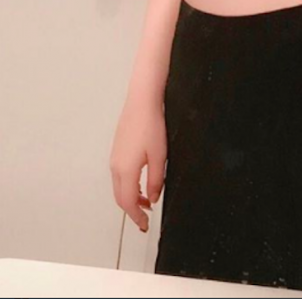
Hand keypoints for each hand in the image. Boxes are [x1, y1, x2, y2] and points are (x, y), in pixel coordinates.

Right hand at [109, 95, 165, 233]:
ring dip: (131, 198)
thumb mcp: (159, 156)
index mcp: (126, 171)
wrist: (141, 103)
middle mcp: (116, 167)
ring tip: (148, 201)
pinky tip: (142, 183)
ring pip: (119, 187)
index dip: (137, 217)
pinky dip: (129, 186)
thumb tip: (154, 197)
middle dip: (133, 211)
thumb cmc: (151, 126)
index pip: (129, 203)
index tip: (144, 225)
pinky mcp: (117, 151)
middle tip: (145, 218)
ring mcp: (115, 159)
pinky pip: (120, 176)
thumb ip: (156, 180)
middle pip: (121, 198)